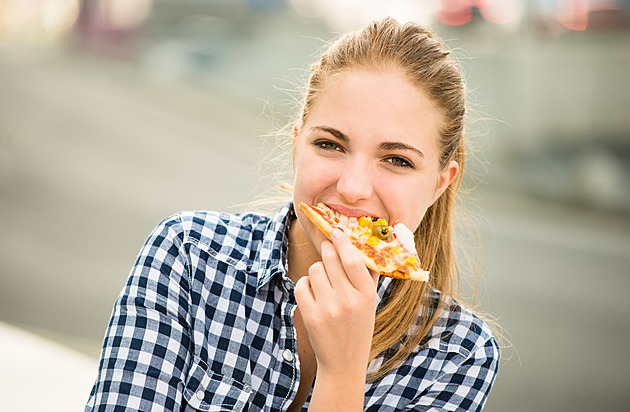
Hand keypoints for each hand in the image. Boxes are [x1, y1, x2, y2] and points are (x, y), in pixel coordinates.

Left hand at [294, 228, 379, 377]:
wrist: (343, 363)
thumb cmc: (358, 327)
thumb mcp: (369, 303)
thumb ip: (367, 276)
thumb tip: (362, 244)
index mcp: (366, 295)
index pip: (353, 260)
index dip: (342, 242)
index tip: (336, 232)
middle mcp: (348, 300)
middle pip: (329, 259)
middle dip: (327, 252)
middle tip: (327, 251)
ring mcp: (328, 309)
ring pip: (314, 270)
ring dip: (317, 272)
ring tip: (323, 283)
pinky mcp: (311, 316)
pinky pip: (301, 285)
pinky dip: (305, 285)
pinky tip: (313, 293)